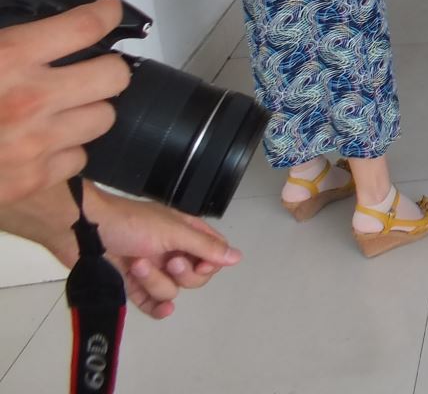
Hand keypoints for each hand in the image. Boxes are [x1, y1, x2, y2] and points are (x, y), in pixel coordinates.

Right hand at [0, 0, 129, 203]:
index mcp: (8, 58)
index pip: (85, 27)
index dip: (105, 14)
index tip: (107, 12)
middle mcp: (29, 100)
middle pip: (113, 76)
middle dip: (104, 67)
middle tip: (88, 66)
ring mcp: (34, 144)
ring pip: (103, 118)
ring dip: (87, 109)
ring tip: (62, 106)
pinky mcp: (31, 180)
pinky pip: (78, 158)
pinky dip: (65, 150)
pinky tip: (42, 141)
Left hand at [79, 187, 240, 318]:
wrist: (83, 230)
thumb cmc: (132, 224)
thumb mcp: (172, 231)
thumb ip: (204, 247)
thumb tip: (237, 257)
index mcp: (186, 232)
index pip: (212, 254)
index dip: (210, 263)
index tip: (199, 263)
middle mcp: (173, 251)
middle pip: (195, 277)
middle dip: (181, 274)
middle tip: (167, 261)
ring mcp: (152, 269)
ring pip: (171, 290)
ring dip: (155, 281)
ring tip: (136, 265)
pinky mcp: (132, 285)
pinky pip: (151, 303)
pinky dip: (155, 307)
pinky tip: (161, 311)